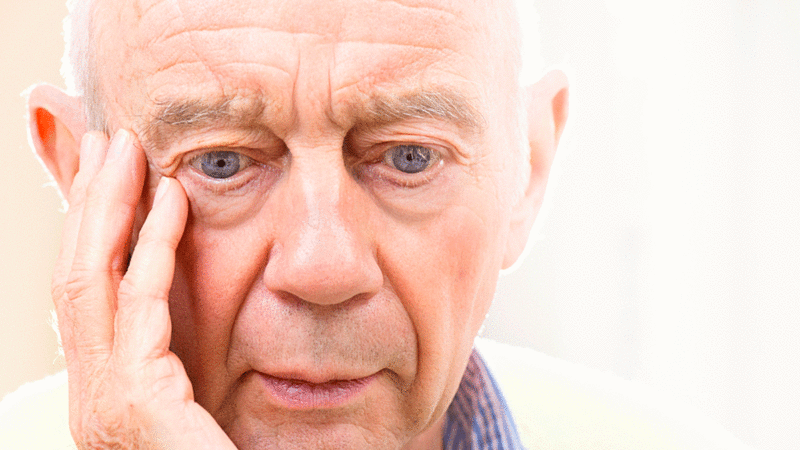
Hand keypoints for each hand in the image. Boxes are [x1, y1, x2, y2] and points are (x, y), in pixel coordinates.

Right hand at [52, 130, 235, 448]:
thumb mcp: (202, 400)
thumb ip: (187, 354)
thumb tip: (185, 307)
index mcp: (107, 391)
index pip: (87, 291)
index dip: (92, 227)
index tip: (109, 174)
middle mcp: (91, 394)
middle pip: (73, 274)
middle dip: (84, 202)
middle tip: (100, 138)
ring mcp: (103, 401)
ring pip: (86, 279)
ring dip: (104, 206)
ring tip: (123, 147)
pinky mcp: (132, 405)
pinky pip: (137, 306)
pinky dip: (149, 246)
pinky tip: (171, 200)